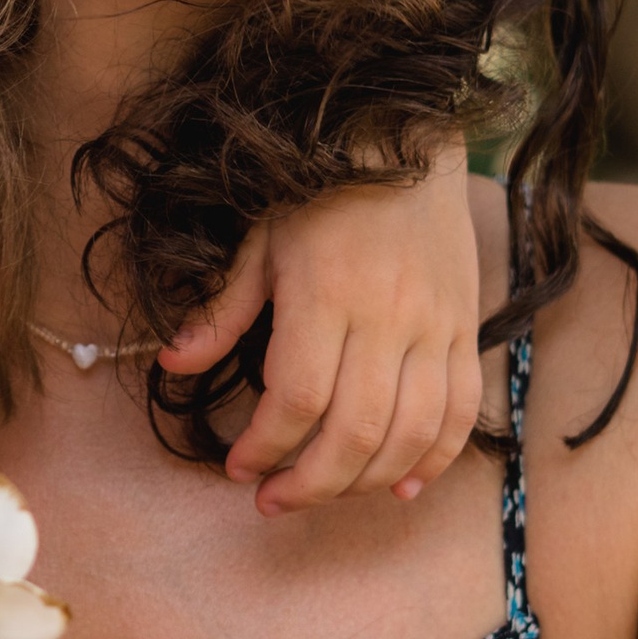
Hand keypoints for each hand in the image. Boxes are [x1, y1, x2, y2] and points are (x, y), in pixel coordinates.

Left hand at [165, 137, 482, 513]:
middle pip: (356, 431)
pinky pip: (461, 412)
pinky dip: (433, 460)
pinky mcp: (466, 329)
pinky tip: (398, 487)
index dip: (265, 447)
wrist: (408, 138)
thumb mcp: (259, 239)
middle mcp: (387, 318)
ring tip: (323, 492)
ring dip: (364, 482)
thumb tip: (172, 365)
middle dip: (310, 483)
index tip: (237, 467)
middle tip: (272, 500)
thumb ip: (222, 309)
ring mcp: (436, 327)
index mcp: (326, 295)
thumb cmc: (321, 191)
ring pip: (411, 433)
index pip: (297, 399)